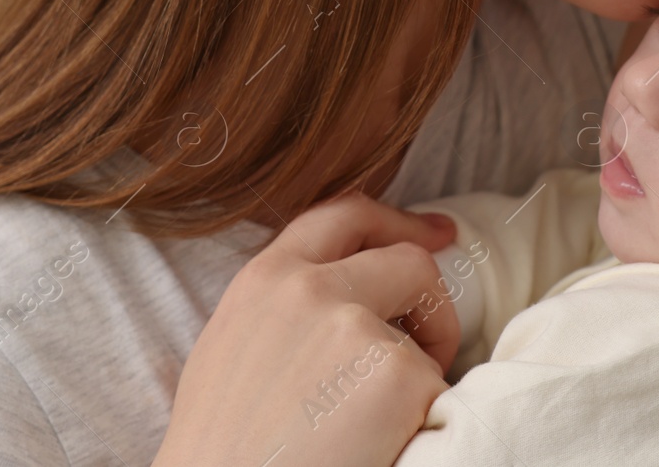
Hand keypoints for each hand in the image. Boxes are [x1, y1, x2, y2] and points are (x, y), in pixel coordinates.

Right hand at [154, 192, 460, 466]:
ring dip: (418, 377)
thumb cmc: (222, 451)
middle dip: (433, 303)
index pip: (344, 215)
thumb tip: (344, 296)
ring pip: (425, 339)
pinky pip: (437, 390)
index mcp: (264, 279)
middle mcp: (309, 289)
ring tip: (378, 424)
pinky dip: (423, 420)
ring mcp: (355, 327)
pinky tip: (379, 446)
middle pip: (410, 261)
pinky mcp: (397, 376)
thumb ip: (282, 306)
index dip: (399, 222)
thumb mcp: (232, 349)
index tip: (436, 234)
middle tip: (434, 346)